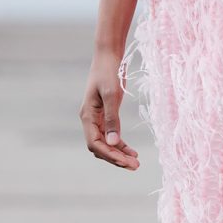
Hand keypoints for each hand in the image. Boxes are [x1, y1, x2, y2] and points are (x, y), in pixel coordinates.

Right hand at [80, 52, 139, 169]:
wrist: (108, 56)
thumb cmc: (109, 72)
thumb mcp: (111, 95)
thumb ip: (112, 119)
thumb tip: (113, 143)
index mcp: (87, 116)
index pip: (95, 144)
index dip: (111, 155)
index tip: (127, 162)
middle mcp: (89, 120)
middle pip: (100, 147)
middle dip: (116, 158)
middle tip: (135, 166)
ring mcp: (96, 118)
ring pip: (105, 143)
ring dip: (119, 154)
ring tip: (136, 162)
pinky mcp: (104, 115)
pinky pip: (110, 135)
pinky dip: (120, 145)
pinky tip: (131, 151)